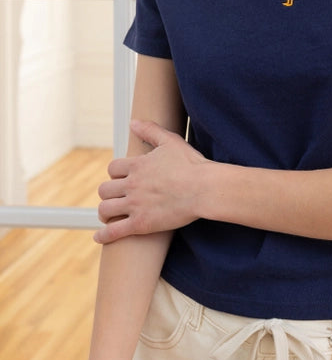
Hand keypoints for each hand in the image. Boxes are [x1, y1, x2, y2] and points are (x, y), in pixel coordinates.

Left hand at [94, 120, 207, 243]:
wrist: (204, 189)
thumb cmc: (192, 164)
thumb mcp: (171, 141)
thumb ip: (150, 130)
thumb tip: (133, 122)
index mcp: (137, 165)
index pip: (113, 168)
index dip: (116, 174)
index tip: (121, 179)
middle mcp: (132, 185)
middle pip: (105, 189)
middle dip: (108, 193)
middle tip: (115, 197)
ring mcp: (135, 205)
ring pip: (105, 209)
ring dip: (105, 212)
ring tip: (108, 215)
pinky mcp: (141, 224)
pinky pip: (114, 231)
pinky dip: (103, 235)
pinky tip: (98, 237)